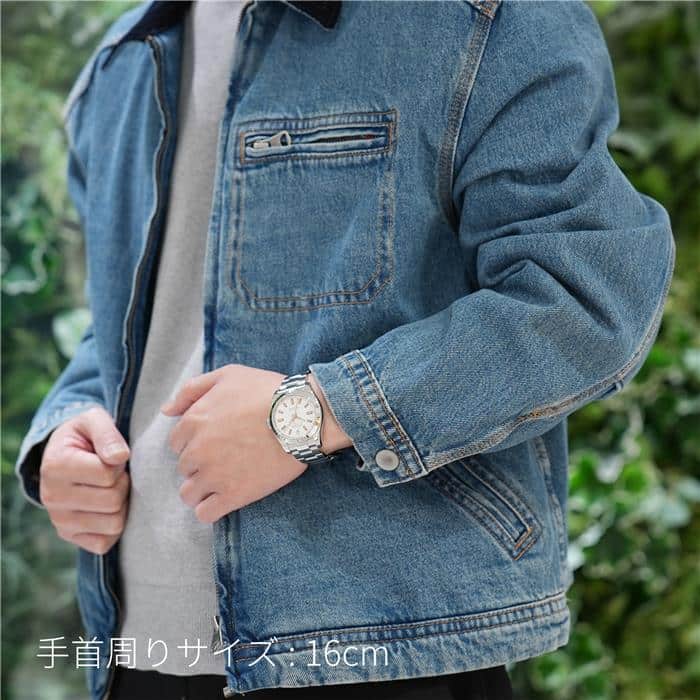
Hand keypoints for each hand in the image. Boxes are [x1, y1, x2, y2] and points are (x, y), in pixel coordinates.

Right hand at [39, 406, 130, 554]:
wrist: (67, 453)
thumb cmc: (85, 436)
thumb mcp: (94, 420)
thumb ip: (107, 433)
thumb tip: (119, 457)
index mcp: (55, 466)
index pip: (107, 475)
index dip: (119, 463)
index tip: (111, 456)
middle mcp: (51, 497)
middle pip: (112, 500)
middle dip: (123, 483)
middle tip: (115, 473)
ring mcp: (59, 520)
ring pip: (113, 523)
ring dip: (122, 504)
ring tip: (110, 488)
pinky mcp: (69, 536)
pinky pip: (105, 542)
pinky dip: (114, 526)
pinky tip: (107, 507)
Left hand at [161, 364, 351, 522]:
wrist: (302, 417)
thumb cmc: (267, 391)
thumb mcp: (228, 375)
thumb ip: (192, 390)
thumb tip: (166, 410)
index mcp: (194, 421)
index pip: (177, 442)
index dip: (195, 441)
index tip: (216, 440)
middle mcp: (198, 450)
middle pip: (184, 468)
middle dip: (200, 464)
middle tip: (227, 458)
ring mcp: (214, 475)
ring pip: (189, 494)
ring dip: (202, 489)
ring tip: (224, 481)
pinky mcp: (234, 495)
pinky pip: (205, 514)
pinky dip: (210, 509)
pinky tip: (225, 499)